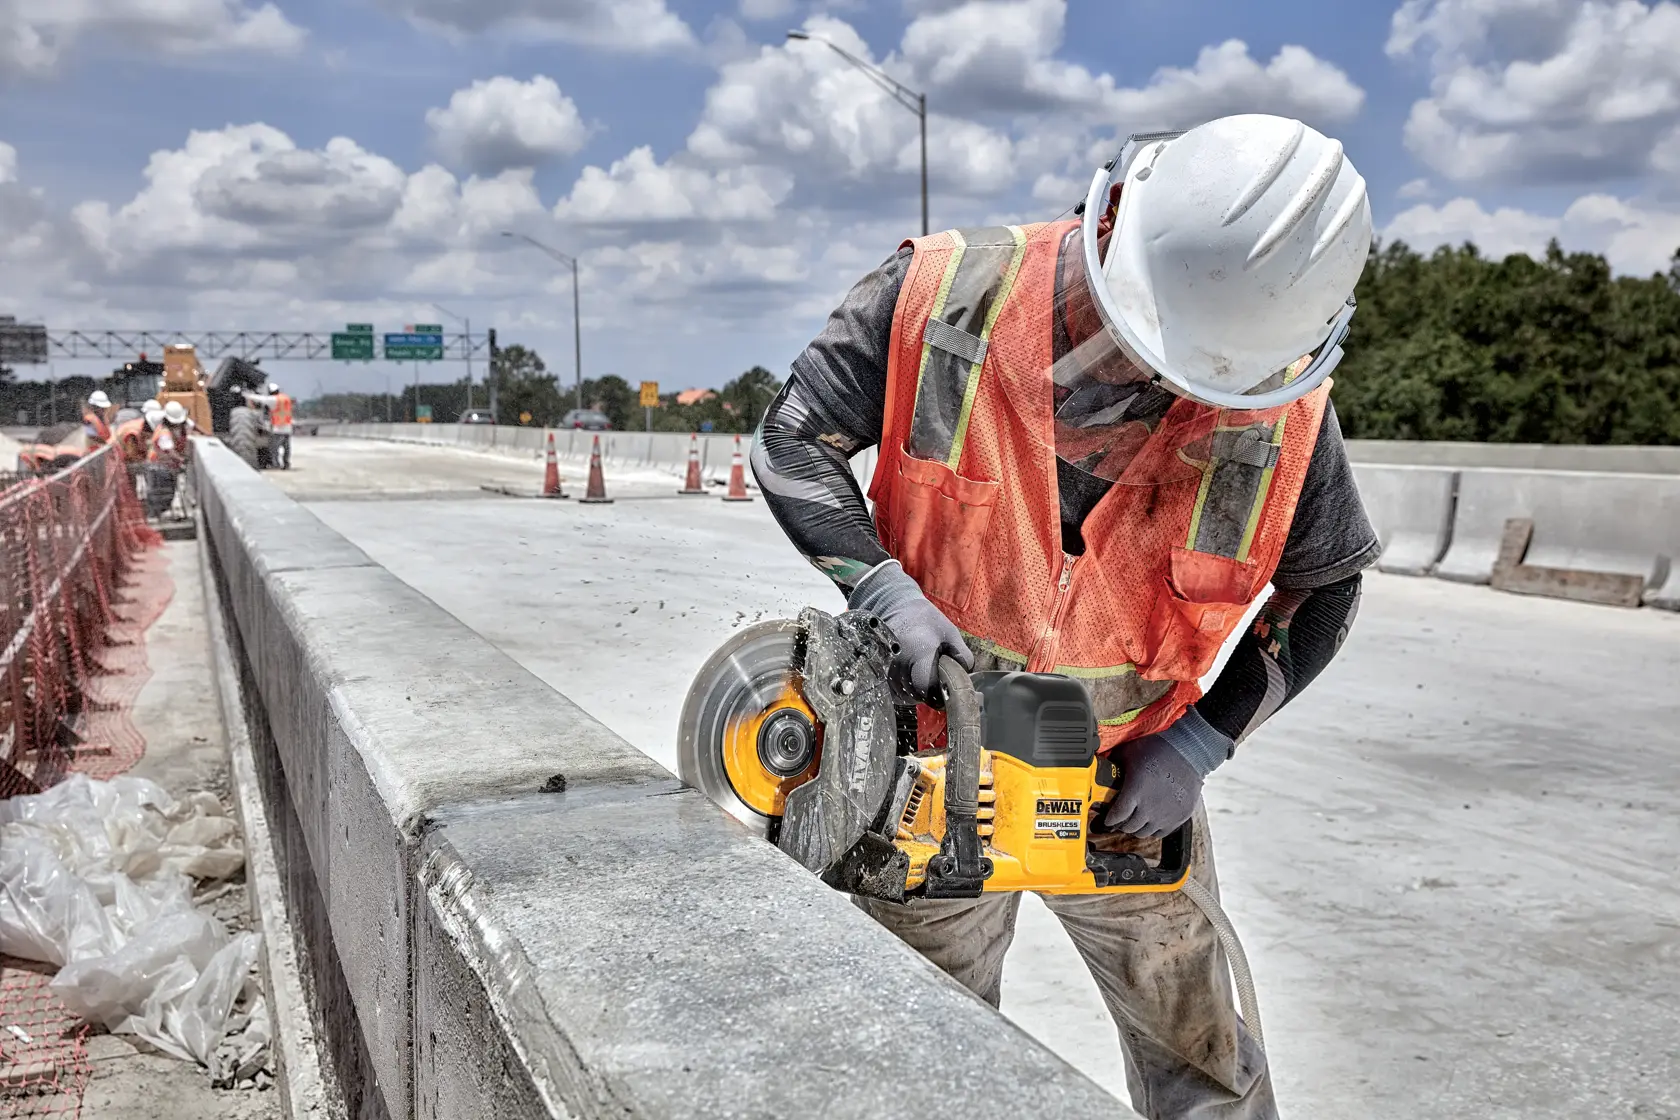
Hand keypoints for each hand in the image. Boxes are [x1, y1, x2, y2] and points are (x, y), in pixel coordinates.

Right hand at [848, 560, 972, 700]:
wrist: (896, 606)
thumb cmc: (926, 620)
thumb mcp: (950, 633)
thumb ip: (962, 656)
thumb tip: (965, 679)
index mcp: (919, 651)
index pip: (926, 685)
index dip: (937, 692)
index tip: (943, 689)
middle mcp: (898, 660)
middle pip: (913, 693)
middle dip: (927, 693)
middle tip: (934, 682)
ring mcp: (885, 665)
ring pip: (901, 695)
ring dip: (914, 694)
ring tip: (921, 679)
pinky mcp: (878, 668)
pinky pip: (891, 691)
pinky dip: (902, 691)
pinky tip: (910, 680)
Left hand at [1102, 708, 1231, 837]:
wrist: (1189, 751)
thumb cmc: (1159, 749)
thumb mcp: (1129, 752)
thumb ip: (1114, 762)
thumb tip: (1102, 766)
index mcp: (1135, 792)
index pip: (1117, 816)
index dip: (1110, 819)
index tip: (1108, 818)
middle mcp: (1149, 807)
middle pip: (1129, 827)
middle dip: (1121, 824)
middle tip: (1120, 819)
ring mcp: (1165, 815)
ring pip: (1144, 833)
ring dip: (1137, 828)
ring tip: (1135, 820)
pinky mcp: (1179, 817)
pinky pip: (1161, 833)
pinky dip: (1153, 830)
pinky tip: (1151, 821)